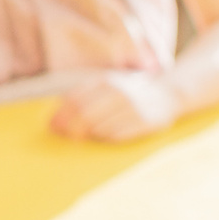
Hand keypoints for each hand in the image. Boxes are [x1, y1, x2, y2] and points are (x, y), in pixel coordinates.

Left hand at [51, 72, 180, 141]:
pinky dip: (106, 138)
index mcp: (106, 82)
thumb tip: (54, 117)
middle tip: (65, 137)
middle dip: (69, 129)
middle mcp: (119, 93)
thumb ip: (81, 97)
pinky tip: (106, 135)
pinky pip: (115, 136)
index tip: (51, 127)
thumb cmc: (128, 94)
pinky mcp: (145, 122)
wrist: (167, 95)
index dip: (60, 116)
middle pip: (84, 115)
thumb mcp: (105, 87)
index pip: (74, 100)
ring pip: (98, 128)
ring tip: (88, 135)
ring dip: (89, 134)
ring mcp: (133, 107)